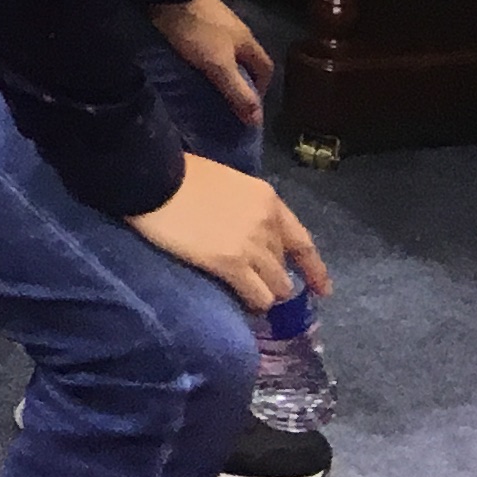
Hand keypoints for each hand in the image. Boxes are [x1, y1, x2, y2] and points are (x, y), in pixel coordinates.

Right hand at [127, 153, 327, 314]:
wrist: (154, 176)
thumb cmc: (180, 173)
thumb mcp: (227, 184)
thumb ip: (244, 209)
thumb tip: (243, 231)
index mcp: (267, 201)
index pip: (302, 242)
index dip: (314, 269)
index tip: (322, 290)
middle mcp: (267, 225)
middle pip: (284, 267)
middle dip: (273, 278)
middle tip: (256, 285)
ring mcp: (251, 246)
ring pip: (276, 287)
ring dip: (264, 294)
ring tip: (248, 297)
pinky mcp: (231, 264)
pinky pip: (257, 296)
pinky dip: (252, 303)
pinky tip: (241, 303)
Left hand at [149, 0, 272, 125]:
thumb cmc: (197, 30)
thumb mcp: (218, 65)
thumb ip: (237, 91)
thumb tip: (257, 119)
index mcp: (247, 40)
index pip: (265, 69)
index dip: (261, 89)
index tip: (247, 108)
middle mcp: (235, 29)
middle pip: (244, 60)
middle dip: (237, 81)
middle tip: (223, 101)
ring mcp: (213, 19)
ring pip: (222, 51)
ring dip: (216, 68)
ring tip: (202, 86)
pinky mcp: (193, 15)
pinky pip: (202, 41)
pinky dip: (199, 55)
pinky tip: (186, 63)